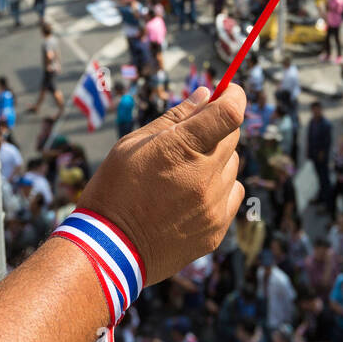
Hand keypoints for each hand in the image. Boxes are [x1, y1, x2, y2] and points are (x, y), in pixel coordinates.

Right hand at [77, 85, 246, 286]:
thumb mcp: (134, 144)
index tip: (228, 92)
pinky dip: (219, 188)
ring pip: (232, 166)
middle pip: (232, 137)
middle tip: (190, 140)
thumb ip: (175, 118)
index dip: (233, 96)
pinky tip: (192, 196)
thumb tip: (207, 95)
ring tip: (183, 175)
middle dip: (217, 130)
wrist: (109, 249)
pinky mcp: (216, 229)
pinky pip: (233, 194)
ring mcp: (213, 205)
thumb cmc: (115, 189)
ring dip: (216, 161)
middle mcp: (204, 176)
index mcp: (181, 148)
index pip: (230, 112)